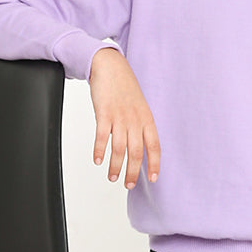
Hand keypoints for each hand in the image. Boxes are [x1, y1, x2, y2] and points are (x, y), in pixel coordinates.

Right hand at [89, 48, 160, 189]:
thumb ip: (140, 125)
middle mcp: (135, 120)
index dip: (154, 164)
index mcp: (146, 119)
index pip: (154, 146)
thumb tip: (139, 146)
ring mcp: (119, 117)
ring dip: (115, 166)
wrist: (110, 67)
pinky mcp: (104, 113)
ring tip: (112, 177)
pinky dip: (99, 150)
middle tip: (128, 185)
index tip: (152, 178)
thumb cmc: (124, 87)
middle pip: (136, 152)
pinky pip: (102, 136)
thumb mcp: (139, 106)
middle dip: (133, 172)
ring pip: (119, 148)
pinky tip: (97, 160)